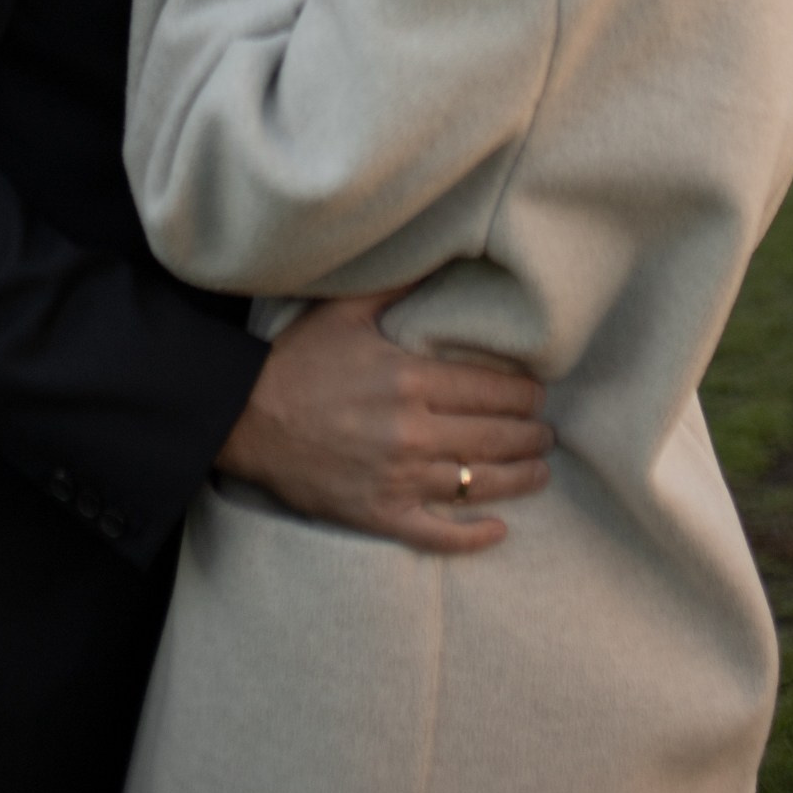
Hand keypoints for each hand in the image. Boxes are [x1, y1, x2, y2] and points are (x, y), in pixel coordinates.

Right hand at [217, 293, 552, 553]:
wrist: (245, 419)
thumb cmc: (297, 361)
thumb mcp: (345, 312)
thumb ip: (396, 289)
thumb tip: (438, 256)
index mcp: (408, 379)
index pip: (489, 389)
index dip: (523, 394)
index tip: (539, 393)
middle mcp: (411, 432)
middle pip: (492, 436)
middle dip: (529, 435)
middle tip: (547, 433)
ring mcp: (396, 478)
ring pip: (475, 484)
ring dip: (517, 479)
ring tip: (540, 472)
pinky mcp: (378, 514)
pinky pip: (435, 533)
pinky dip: (471, 536)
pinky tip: (499, 531)